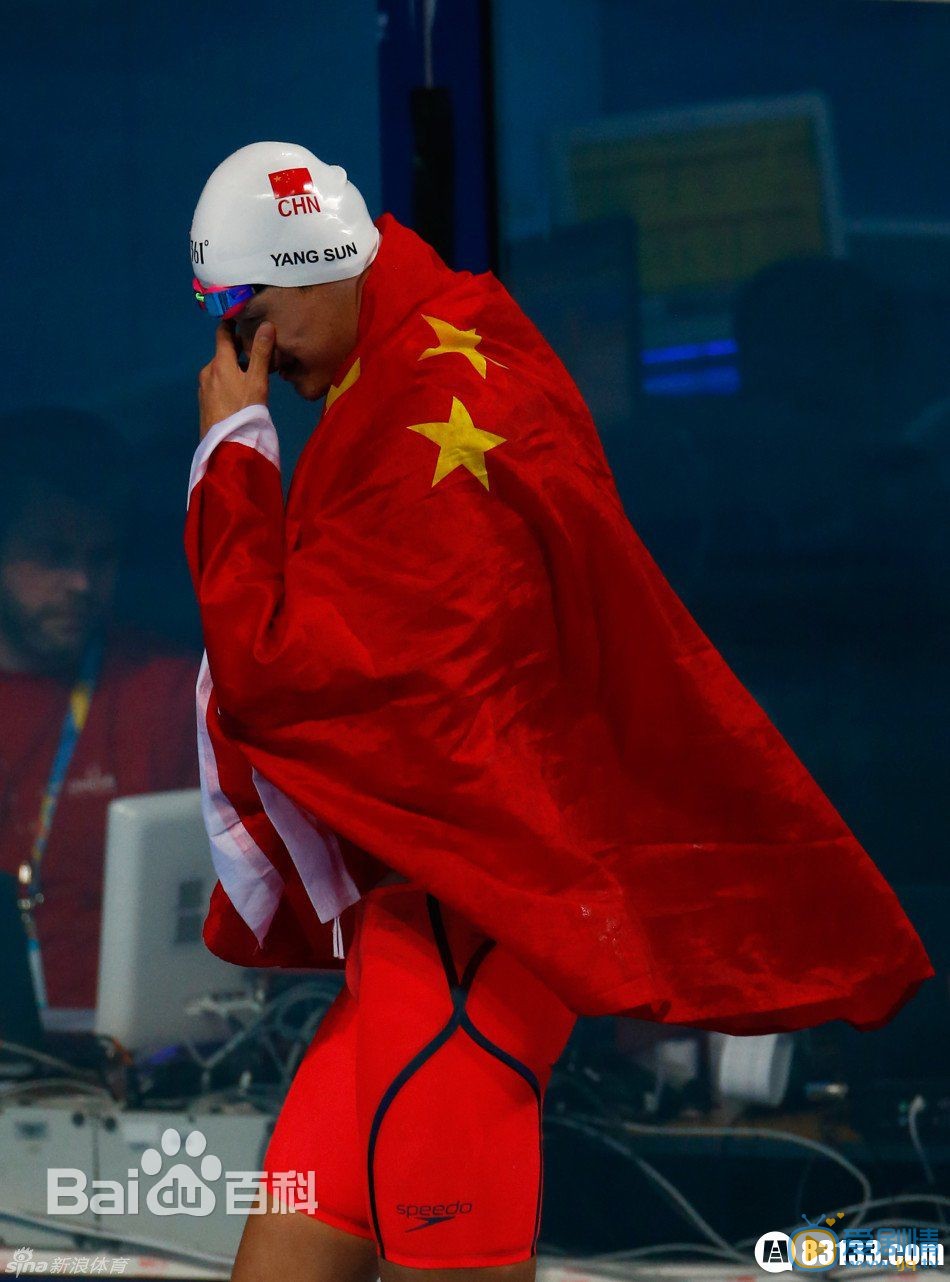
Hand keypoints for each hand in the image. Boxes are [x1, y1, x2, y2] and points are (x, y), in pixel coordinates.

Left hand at [198, 320, 275, 439]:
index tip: (243, 319)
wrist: (226, 447)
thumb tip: (266, 324)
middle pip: (223, 354)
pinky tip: (240, 395)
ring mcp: (203, 388)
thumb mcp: (257, 382)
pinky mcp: (204, 403)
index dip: (232, 324)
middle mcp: (207, 371)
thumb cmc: (244, 411)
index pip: (222, 334)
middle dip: (239, 352)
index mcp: (219, 362)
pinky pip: (217, 385)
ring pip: (220, 370)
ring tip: (253, 378)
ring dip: (234, 369)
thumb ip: (261, 353)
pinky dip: (228, 383)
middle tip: (258, 355)